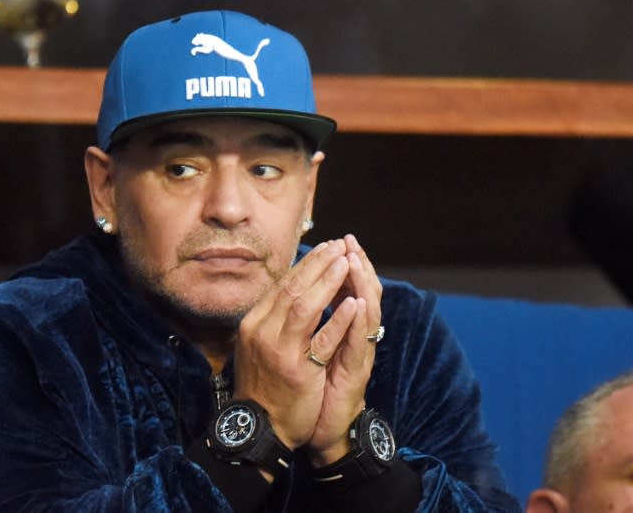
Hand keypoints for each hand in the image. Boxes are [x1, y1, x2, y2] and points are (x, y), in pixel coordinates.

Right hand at [233, 239, 359, 448]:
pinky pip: (321, 340)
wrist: (259, 426)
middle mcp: (261, 331)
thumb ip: (271, 318)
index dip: (306, 265)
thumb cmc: (262, 384)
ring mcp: (278, 350)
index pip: (282, 285)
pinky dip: (338, 320)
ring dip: (328, 281)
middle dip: (318, 264)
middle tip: (339, 246)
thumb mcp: (257, 344)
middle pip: (292, 288)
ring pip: (304, 306)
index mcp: (254, 322)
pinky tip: (354, 304)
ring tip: (346, 262)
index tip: (326, 249)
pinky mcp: (297, 371)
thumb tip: (290, 288)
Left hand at [307, 234, 382, 465]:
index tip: (337, 240)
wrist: (323, 430)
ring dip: (361, 285)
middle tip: (349, 241)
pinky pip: (359, 341)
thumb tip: (305, 293)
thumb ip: (317, 323)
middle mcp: (356, 338)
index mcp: (345, 330)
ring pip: (366, 312)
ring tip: (355, 259)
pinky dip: (358, 320)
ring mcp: (359, 354)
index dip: (345, 266)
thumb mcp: (313, 351)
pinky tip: (359, 302)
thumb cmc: (317, 388)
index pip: (350, 290)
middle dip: (355, 266)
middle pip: (363, 293)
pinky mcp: (357, 372)